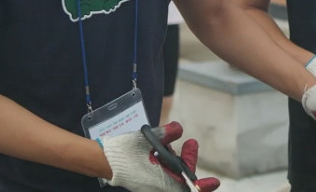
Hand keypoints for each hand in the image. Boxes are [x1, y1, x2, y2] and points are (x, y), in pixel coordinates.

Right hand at [102, 121, 219, 191]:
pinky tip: (165, 147)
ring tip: (179, 143)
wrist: (101, 160)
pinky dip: (167, 161)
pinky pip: (163, 173)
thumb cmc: (124, 152)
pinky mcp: (146, 181)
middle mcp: (158, 186)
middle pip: (182, 178)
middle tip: (191, 144)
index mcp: (162, 182)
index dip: (203, 187)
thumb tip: (178, 129)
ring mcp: (151, 184)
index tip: (214, 182)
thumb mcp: (148, 138)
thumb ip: (166, 133)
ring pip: (173, 174)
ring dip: (178, 160)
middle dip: (189, 160)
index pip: (188, 188)